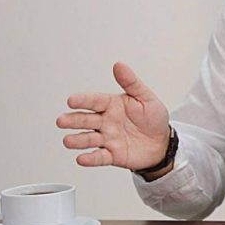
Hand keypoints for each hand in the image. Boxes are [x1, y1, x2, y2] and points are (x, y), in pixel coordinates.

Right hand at [56, 62, 170, 171]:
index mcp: (112, 105)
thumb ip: (131, 82)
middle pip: (86, 120)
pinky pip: (99, 157)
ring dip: (77, 140)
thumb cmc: (153, 117)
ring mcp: (107, 139)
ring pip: (88, 139)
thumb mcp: (145, 97)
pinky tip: (82, 158)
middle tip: (61, 121)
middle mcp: (105, 122)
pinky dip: (90, 158)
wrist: (163, 142)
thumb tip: (119, 65)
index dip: (83, 100)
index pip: (95, 101)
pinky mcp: (112, 155)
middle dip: (73, 120)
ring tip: (68, 140)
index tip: (71, 100)